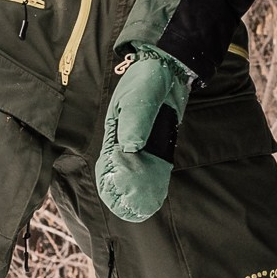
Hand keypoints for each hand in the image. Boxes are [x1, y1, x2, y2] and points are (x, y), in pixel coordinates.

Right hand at [97, 46, 189, 221]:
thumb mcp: (139, 98)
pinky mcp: (157, 136)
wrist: (169, 67)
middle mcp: (125, 135)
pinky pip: (153, 160)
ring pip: (137, 167)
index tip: (117, 200)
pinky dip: (154, 175)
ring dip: (140, 185)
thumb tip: (130, 148)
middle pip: (121, 169)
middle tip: (134, 210)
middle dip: (125, 190)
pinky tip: (158, 189)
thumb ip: (135, 120)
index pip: (108, 162)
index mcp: (114, 128)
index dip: (111, 182)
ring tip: (145, 207)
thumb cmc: (148, 79)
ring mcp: (141, 137)